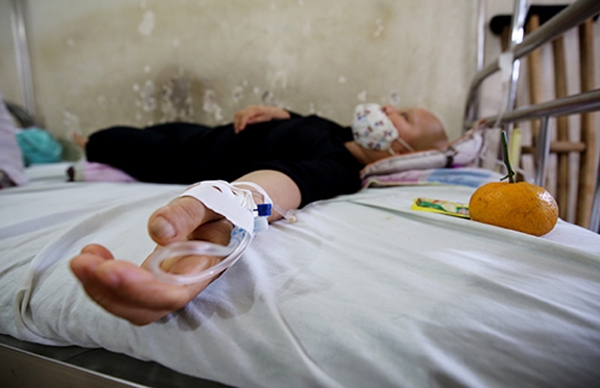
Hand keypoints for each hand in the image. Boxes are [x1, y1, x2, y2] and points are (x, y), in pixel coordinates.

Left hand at [70, 197, 231, 324]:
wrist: (221, 214)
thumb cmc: (218, 208)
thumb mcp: (209, 200)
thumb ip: (187, 213)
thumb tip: (159, 232)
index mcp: (205, 267)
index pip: (173, 294)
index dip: (140, 289)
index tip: (110, 269)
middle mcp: (185, 286)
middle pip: (146, 309)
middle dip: (110, 292)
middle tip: (83, 263)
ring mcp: (166, 287)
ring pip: (131, 307)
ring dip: (99, 289)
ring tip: (82, 259)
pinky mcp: (151, 282)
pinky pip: (124, 294)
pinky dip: (101, 282)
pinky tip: (91, 256)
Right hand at [233, 105, 289, 133]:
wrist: (269, 110)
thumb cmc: (267, 115)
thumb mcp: (264, 118)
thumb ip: (256, 119)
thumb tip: (248, 121)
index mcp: (255, 109)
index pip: (246, 115)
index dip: (242, 122)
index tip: (241, 129)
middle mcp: (249, 108)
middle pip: (240, 114)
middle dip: (237, 123)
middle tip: (237, 132)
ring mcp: (246, 108)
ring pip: (237, 114)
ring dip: (236, 122)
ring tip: (236, 130)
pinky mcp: (245, 110)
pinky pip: (238, 114)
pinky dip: (236, 120)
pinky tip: (237, 126)